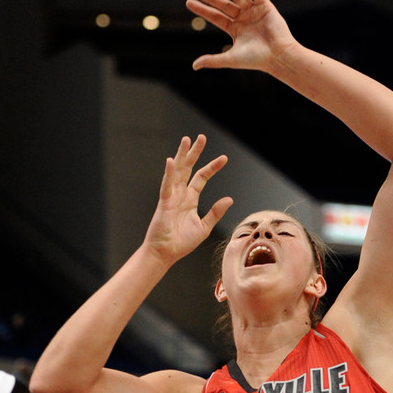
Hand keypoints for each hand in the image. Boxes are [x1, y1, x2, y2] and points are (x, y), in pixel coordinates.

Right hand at [144, 134, 232, 265]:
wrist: (166, 254)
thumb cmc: (181, 243)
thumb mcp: (204, 227)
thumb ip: (215, 213)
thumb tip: (229, 199)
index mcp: (190, 199)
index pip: (201, 178)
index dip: (212, 168)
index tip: (224, 158)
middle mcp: (180, 194)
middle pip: (188, 168)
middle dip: (195, 153)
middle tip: (201, 138)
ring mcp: (171, 197)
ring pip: (177, 171)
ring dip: (181, 155)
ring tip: (186, 140)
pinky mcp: (163, 203)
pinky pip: (166, 185)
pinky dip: (168, 173)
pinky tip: (170, 161)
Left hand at [186, 0, 294, 73]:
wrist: (277, 56)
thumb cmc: (256, 59)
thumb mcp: (230, 58)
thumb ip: (212, 60)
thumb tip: (194, 66)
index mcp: (235, 30)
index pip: (216, 17)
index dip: (203, 10)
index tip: (190, 2)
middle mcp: (243, 19)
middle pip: (224, 5)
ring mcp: (254, 11)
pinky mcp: (265, 6)